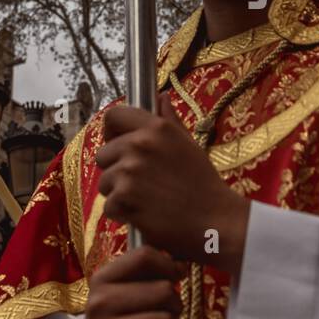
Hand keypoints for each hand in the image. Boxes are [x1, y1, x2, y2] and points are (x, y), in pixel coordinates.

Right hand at [63, 245, 181, 318]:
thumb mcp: (127, 296)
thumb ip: (150, 275)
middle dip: (176, 305)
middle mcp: (97, 304)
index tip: (176, 277)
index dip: (169, 265)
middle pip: (163, 290)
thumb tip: (181, 264)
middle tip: (168, 315)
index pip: (143, 257)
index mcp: (101, 280)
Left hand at [95, 98, 250, 273]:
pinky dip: (122, 215)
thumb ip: (170, 121)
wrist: (215, 221)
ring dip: (119, 194)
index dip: (111, 132)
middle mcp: (141, 144)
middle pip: (103, 154)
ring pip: (104, 182)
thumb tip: (161, 97)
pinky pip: (109, 206)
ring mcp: (131, 171)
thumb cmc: (203, 184)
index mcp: (157, 127)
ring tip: (146, 201)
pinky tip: (145, 215)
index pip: (114, 116)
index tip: (118, 145)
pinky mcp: (125, 198)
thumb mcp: (189, 145)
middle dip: (115, 170)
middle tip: (141, 184)